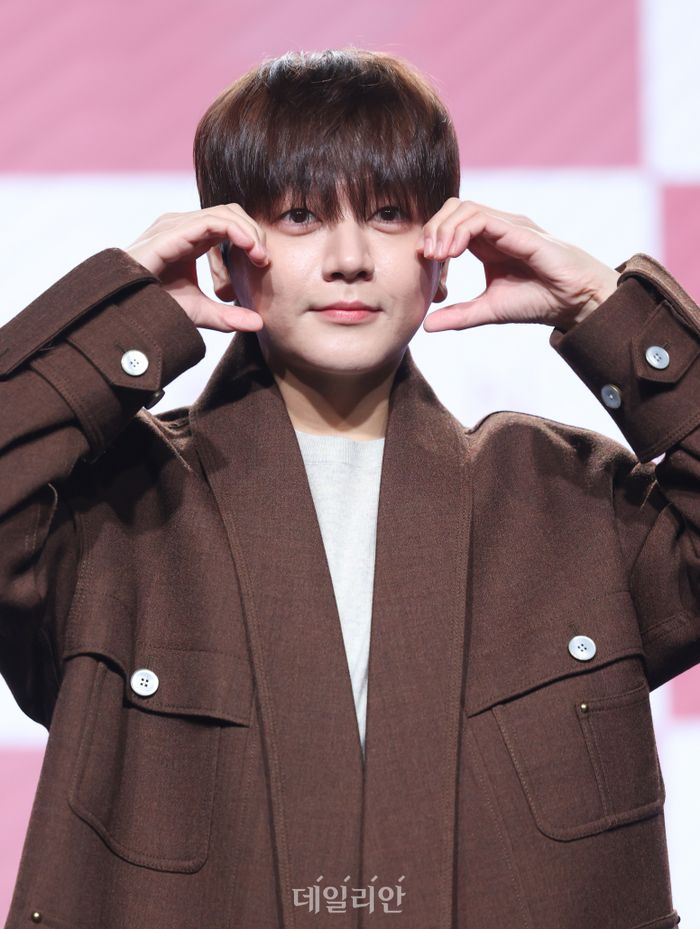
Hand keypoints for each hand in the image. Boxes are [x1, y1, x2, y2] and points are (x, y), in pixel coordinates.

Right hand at [125, 204, 268, 332]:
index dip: (251, 238)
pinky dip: (237, 232)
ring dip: (249, 232)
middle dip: (253, 233)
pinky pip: (213, 221)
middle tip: (264, 261)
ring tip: (260, 257)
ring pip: (225, 213)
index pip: (229, 223)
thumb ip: (228, 316)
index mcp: (190, 239)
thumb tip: (258, 323)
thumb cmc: (154, 307)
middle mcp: (183, 226)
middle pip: (230, 213)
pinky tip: (249, 250)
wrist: (124, 309)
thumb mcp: (200, 312)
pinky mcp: (171, 231)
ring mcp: (176, 225)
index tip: (263, 264)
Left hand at [419, 199, 620, 332]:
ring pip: (464, 208)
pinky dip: (461, 231)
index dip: (431, 240)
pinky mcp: (518, 230)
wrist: (574, 302)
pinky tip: (453, 253)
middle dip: (432, 229)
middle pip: (452, 209)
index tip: (424, 265)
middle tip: (426, 257)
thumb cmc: (538, 302)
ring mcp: (508, 226)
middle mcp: (496, 229)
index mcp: (486, 243)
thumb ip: (458, 315)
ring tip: (437, 256)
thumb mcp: (488, 310)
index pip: (449, 225)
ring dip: (443, 229)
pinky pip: (482, 218)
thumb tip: (426, 326)